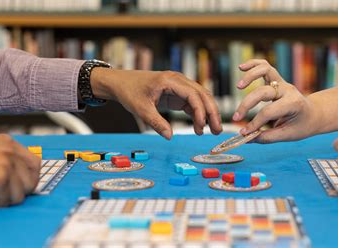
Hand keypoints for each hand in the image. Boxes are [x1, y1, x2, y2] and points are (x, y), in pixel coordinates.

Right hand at [0, 134, 40, 206]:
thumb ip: (5, 161)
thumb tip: (26, 181)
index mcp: (7, 143)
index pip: (35, 163)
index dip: (28, 179)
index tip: (19, 187)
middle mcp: (9, 150)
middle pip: (32, 182)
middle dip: (15, 192)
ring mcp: (5, 163)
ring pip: (19, 196)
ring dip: (1, 199)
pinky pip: (4, 202)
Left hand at [91, 68, 222, 139]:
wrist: (121, 82)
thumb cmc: (130, 92)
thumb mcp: (141, 109)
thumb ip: (156, 123)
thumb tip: (170, 137)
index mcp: (170, 80)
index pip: (193, 94)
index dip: (200, 111)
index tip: (201, 127)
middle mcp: (179, 80)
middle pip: (203, 95)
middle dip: (212, 113)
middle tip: (217, 130)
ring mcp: (180, 86)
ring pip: (201, 98)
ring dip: (208, 113)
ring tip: (213, 131)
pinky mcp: (178, 93)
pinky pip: (193, 103)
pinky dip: (199, 114)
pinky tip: (201, 127)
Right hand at [232, 59, 320, 142]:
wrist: (314, 114)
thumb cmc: (302, 125)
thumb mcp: (288, 135)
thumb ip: (267, 137)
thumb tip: (246, 139)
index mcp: (293, 104)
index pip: (268, 112)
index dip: (254, 123)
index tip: (245, 133)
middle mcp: (288, 90)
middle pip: (262, 92)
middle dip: (246, 105)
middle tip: (236, 118)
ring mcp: (282, 82)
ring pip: (265, 69)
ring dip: (250, 76)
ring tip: (238, 86)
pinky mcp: (277, 79)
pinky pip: (264, 66)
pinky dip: (253, 64)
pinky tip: (241, 67)